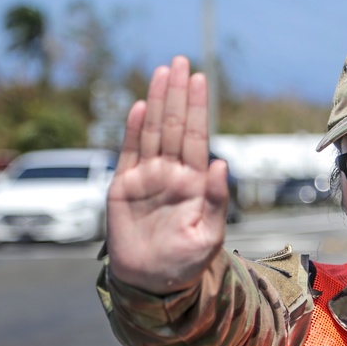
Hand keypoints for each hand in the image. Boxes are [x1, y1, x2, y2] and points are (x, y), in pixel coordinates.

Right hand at [105, 55, 229, 294]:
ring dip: (158, 102)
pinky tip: (140, 106)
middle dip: (178, 94)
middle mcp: (171, 174)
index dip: (198, 108)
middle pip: (174, 125)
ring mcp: (147, 178)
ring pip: (152, 132)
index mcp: (194, 183)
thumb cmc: (184, 263)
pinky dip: (133, 130)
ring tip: (162, 72)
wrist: (151, 284)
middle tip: (181, 61)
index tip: (201, 78)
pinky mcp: (124, 187)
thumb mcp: (209, 235)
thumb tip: (222, 164)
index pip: (196, 137)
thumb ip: (217, 200)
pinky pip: (129, 153)